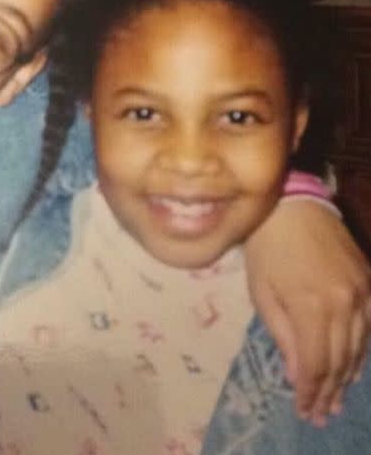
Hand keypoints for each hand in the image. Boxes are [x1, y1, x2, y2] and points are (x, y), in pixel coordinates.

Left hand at [244, 199, 370, 426]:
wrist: (292, 207)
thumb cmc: (266, 249)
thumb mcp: (263, 294)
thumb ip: (283, 336)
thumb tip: (297, 375)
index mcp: (311, 308)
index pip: (315, 365)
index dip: (310, 391)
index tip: (305, 411)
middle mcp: (344, 305)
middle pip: (339, 360)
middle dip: (329, 391)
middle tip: (321, 414)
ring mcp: (361, 292)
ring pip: (359, 347)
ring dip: (347, 376)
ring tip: (337, 399)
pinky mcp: (368, 281)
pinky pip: (370, 325)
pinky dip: (362, 349)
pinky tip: (354, 365)